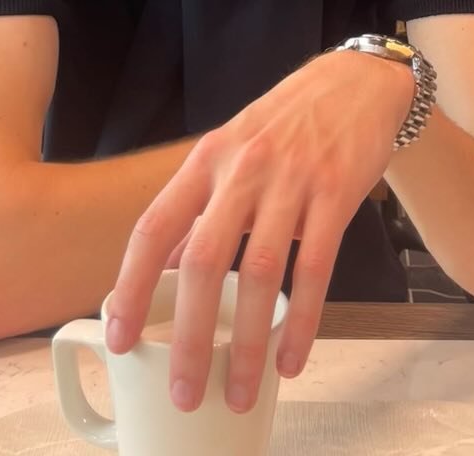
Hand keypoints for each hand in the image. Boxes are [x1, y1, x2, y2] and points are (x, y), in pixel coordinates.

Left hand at [106, 50, 413, 413]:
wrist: (354, 82)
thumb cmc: (286, 120)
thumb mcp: (230, 147)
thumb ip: (198, 203)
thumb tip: (163, 263)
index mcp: (207, 159)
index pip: (154, 227)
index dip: (131, 286)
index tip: (119, 336)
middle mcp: (242, 170)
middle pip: (202, 262)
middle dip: (190, 336)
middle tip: (184, 390)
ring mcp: (290, 182)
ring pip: (259, 274)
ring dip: (248, 343)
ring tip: (240, 389)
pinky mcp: (335, 196)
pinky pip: (315, 271)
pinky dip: (302, 323)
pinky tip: (291, 358)